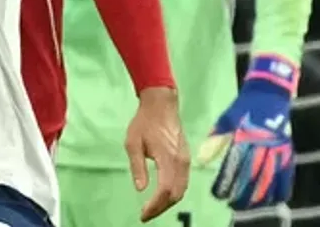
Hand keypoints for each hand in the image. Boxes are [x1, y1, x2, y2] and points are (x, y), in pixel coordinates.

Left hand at [124, 86, 190, 220]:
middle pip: (176, 194)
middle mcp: (181, 162)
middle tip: (146, 215)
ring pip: (182, 190)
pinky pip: (183, 182)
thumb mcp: (132, 143)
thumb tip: (140, 189)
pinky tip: (163, 197)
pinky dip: (174, 193)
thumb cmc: (144, 122)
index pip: (165, 189)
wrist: (161, 105)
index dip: (155, 205)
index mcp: (168, 158)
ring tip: (153, 209)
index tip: (143, 214)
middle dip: (162, 208)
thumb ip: (137, 166)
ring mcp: (186, 161)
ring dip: (168, 202)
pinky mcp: (186, 159)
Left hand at [197, 54, 296, 209]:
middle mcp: (260, 145)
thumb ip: (214, 141)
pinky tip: (275, 198)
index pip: (233, 166)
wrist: (268, 94)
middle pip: (252, 175)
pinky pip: (286, 171)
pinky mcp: (286, 148)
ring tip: (250, 205)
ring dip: (261, 194)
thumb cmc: (243, 109)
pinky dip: (282, 186)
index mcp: (243, 138)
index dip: (226, 182)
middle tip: (232, 204)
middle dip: (242, 193)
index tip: (219, 194)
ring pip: (270, 177)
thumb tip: (201, 161)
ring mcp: (276, 148)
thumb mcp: (225, 121)